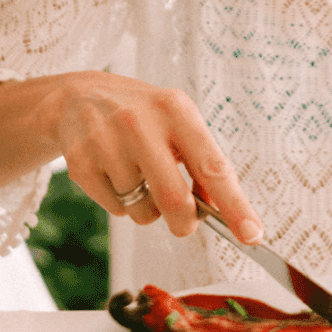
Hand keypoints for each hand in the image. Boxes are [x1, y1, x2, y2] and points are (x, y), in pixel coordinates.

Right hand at [54, 72, 262, 240]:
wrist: (79, 97)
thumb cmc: (143, 116)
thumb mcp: (178, 123)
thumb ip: (202, 161)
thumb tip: (221, 208)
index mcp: (176, 111)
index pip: (213, 166)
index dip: (235, 205)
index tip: (251, 233)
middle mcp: (140, 123)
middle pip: (174, 198)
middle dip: (185, 222)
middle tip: (185, 224)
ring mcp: (106, 141)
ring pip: (142, 209)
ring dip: (148, 209)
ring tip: (139, 178)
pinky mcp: (80, 161)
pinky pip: (116, 209)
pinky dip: (122, 204)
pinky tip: (115, 175)